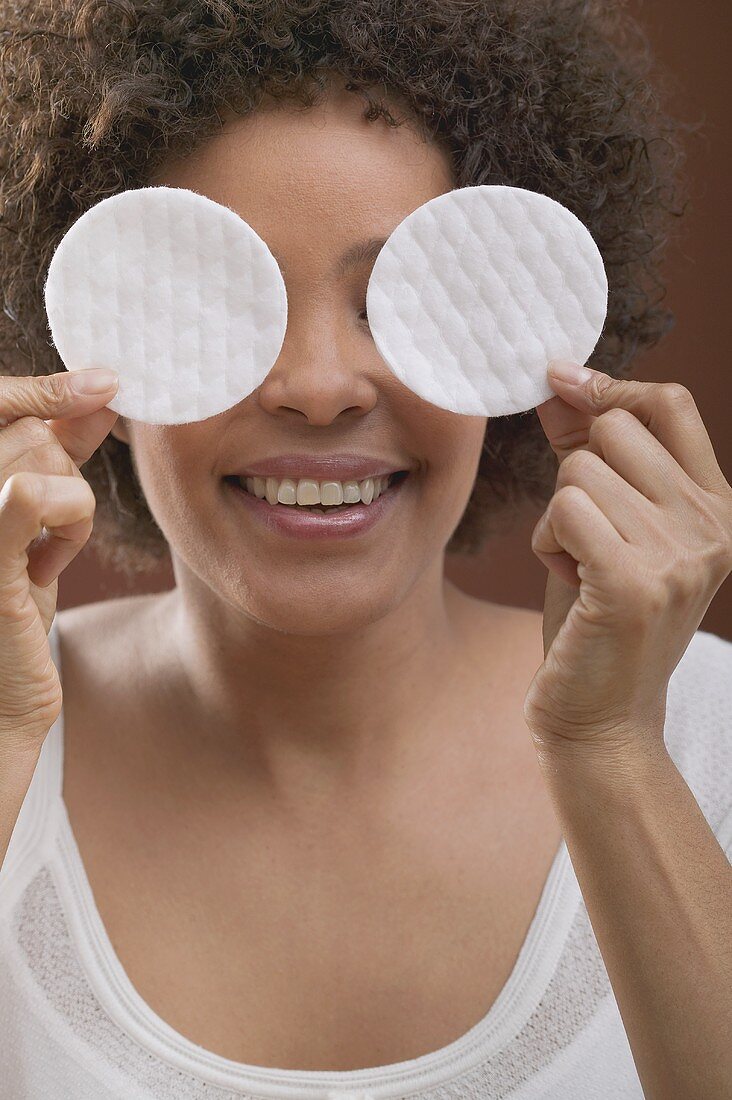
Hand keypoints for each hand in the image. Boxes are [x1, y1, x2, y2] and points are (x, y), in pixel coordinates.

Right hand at [0, 367, 117, 748]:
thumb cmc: (14, 608)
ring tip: (43, 559)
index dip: (47, 387)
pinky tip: (46, 566)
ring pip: (45, 461)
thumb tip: (100, 394)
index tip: (109, 381)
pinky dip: (65, 523)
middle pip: (28, 433)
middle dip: (64, 474)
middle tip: (50, 533)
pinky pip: (33, 495)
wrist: (1, 698)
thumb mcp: (39, 519)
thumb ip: (57, 453)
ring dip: (71, 511)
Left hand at [524, 359, 731, 757]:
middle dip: (576, 476)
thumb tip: (561, 384)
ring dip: (557, 520)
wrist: (602, 719)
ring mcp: (679, 555)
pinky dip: (546, 542)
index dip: (611, 387)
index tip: (561, 383)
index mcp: (717, 507)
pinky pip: (563, 509)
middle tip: (585, 538)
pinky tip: (565, 580)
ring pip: (579, 471)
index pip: (672, 403)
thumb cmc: (596, 620)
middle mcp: (711, 527)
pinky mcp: (634, 584)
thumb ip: (593, 457)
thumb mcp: (607, 527)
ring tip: (578, 570)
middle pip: (613, 432)